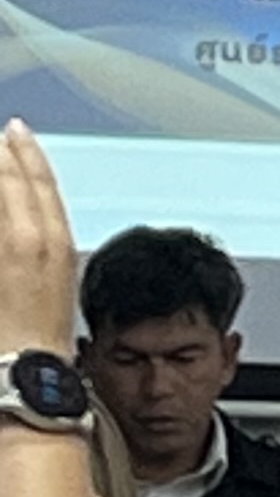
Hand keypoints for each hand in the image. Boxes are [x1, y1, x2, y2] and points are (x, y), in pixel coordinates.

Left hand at [0, 124, 73, 356]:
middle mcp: (31, 238)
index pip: (43, 183)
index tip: (17, 131)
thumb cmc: (41, 333)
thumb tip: (24, 229)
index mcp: (57, 242)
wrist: (23, 364)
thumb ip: (38, 248)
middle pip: (13, 179)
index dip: (29, 152)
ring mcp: (5, 247)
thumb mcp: (54, 281)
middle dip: (2, 153)